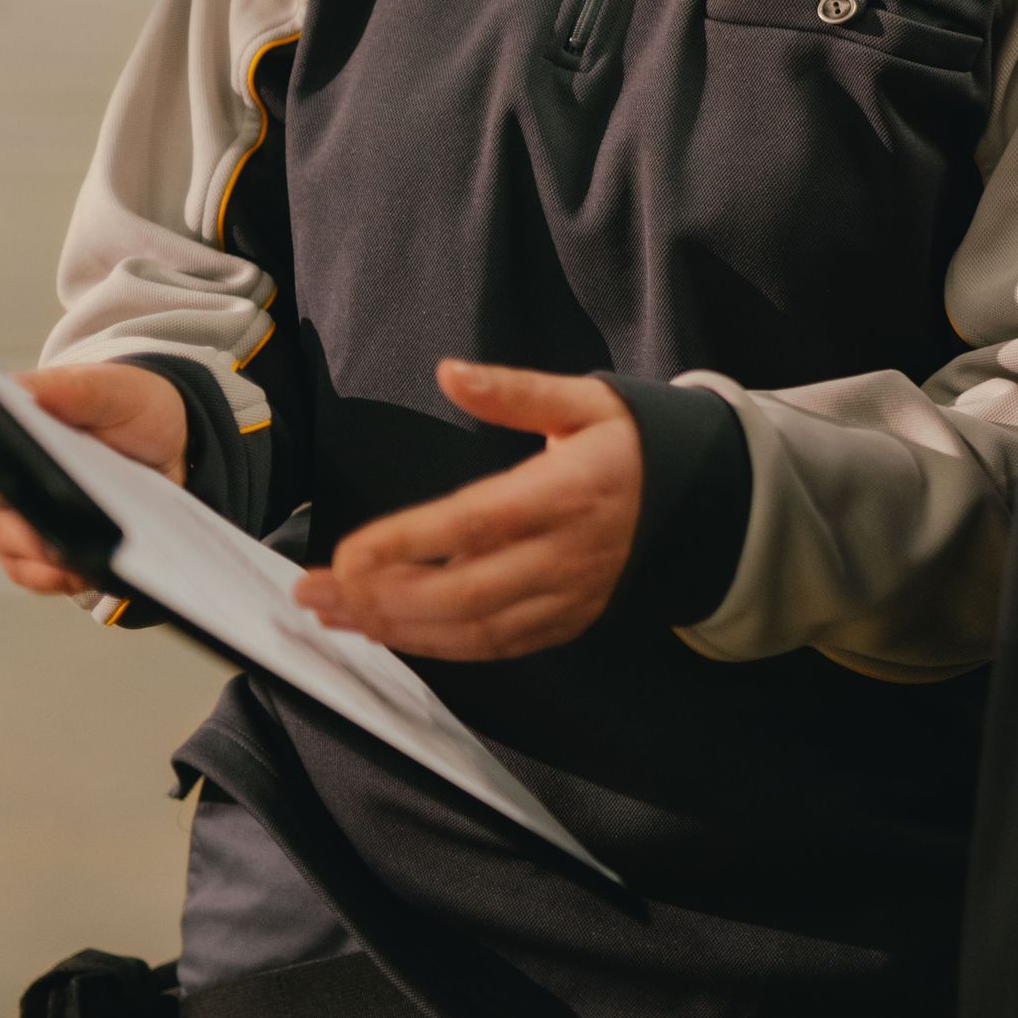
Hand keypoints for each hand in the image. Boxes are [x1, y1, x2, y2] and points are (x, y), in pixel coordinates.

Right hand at [0, 361, 189, 601]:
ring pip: (13, 552)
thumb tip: (25, 393)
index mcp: (5, 433)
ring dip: (46, 559)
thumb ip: (72, 389)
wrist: (171, 444)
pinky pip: (37, 575)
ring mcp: (17, 520)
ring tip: (83, 557)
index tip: (8, 487)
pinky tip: (86, 572)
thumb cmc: (130, 407)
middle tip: (57, 535)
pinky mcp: (43, 550)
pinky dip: (59, 577)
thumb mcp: (111, 389)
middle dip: (24, 530)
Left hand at [290, 362, 640, 660]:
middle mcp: (568, 553)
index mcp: (569, 491)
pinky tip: (389, 632)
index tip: (347, 553)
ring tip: (335, 615)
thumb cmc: (631, 444)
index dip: (410, 543)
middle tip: (312, 592)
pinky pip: (497, 646)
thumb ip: (515, 391)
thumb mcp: (585, 399)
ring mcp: (569, 595)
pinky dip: (438, 646)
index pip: (478, 523)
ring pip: (475, 630)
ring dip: (397, 629)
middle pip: (466, 593)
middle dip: (381, 600)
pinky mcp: (568, 621)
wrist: (704, 500)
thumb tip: (449, 371)